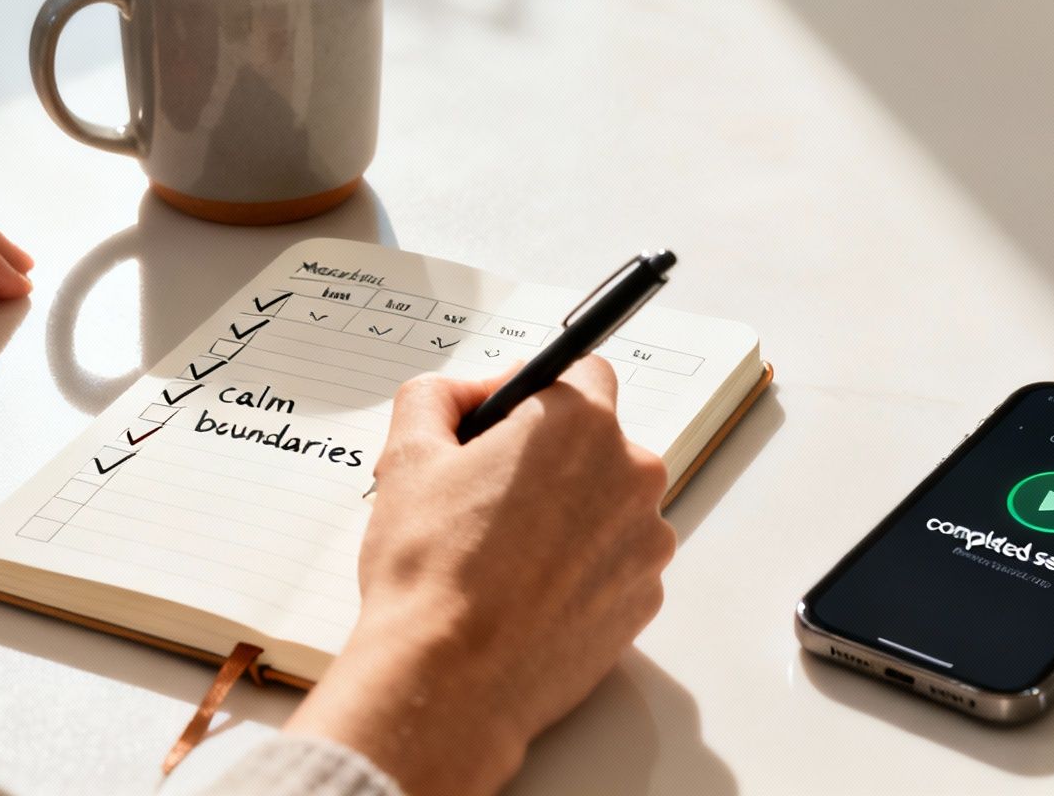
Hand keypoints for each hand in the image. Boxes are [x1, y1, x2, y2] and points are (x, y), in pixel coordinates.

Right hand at [286, 359, 674, 795]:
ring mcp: (645, 542)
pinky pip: (615, 563)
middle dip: (550, 459)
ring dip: (569, 515)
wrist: (450, 681)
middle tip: (486, 498)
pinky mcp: (644, 599)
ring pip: (608, 504)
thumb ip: (435, 397)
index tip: (499, 427)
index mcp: (579, 424)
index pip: (581, 372)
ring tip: (503, 555)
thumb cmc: (429, 570)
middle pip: (597, 442)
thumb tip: (464, 394)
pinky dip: (580, 569)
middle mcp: (631, 475)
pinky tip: (528, 593)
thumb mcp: (407, 457)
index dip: (533, 395)